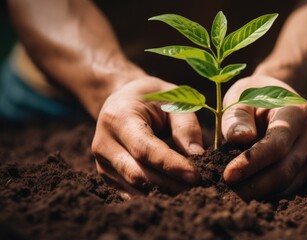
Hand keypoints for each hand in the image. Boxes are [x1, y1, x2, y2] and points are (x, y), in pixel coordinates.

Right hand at [92, 77, 203, 195]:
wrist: (122, 99)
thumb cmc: (153, 97)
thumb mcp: (173, 100)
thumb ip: (186, 126)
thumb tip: (198, 156)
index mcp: (118, 118)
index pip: (144, 149)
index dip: (170, 165)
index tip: (195, 176)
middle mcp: (103, 142)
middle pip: (138, 173)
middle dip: (171, 184)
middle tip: (199, 188)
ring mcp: (102, 162)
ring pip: (134, 187)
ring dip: (164, 192)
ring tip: (190, 191)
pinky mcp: (107, 175)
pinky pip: (130, 192)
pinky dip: (153, 195)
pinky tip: (174, 192)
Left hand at [222, 75, 306, 198]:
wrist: (278, 96)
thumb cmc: (255, 94)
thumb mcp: (242, 95)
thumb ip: (238, 115)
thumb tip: (239, 139)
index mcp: (297, 113)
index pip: (276, 144)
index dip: (252, 162)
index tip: (228, 174)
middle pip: (285, 169)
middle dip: (254, 185)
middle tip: (225, 193)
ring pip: (287, 183)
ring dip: (259, 192)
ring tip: (231, 195)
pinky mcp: (306, 168)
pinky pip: (287, 187)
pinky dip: (266, 192)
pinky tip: (245, 192)